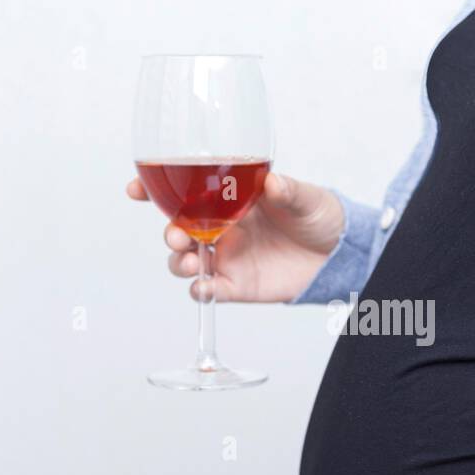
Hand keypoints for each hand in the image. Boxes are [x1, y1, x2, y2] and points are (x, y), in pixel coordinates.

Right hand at [126, 172, 342, 302]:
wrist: (339, 253)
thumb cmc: (318, 215)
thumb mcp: (307, 197)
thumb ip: (288, 191)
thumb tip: (272, 183)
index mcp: (228, 198)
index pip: (183, 191)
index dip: (154, 189)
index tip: (135, 188)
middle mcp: (220, 227)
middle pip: (176, 229)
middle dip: (167, 232)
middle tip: (176, 236)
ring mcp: (226, 256)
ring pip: (185, 261)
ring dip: (178, 261)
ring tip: (189, 260)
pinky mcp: (237, 285)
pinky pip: (208, 290)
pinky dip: (200, 290)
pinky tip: (203, 286)